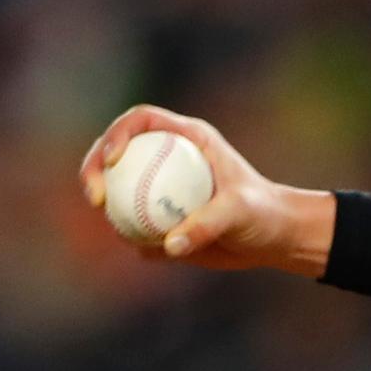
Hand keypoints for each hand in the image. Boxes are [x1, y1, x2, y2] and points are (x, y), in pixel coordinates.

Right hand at [76, 106, 335, 272]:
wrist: (276, 239)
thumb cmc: (265, 214)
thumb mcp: (241, 213)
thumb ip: (207, 224)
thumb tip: (169, 246)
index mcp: (186, 138)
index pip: (140, 121)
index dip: (117, 133)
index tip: (111, 160)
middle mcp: (169, 157)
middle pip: (117, 152)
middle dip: (94, 168)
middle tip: (96, 198)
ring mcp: (163, 187)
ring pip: (121, 189)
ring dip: (109, 206)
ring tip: (115, 226)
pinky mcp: (163, 218)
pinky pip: (138, 225)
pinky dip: (134, 236)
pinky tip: (144, 249)